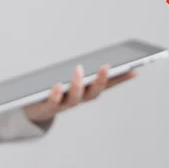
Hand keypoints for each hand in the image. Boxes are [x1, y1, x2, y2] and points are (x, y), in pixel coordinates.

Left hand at [23, 64, 137, 123]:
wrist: (34, 110)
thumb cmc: (56, 90)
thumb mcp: (70, 78)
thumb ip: (84, 69)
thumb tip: (100, 57)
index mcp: (85, 92)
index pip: (107, 86)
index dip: (121, 80)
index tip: (134, 70)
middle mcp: (78, 100)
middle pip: (92, 93)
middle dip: (100, 80)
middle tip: (106, 66)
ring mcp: (63, 105)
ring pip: (74, 99)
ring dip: (78, 85)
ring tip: (79, 68)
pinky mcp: (46, 108)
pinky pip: (52, 103)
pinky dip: (55, 95)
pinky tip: (56, 85)